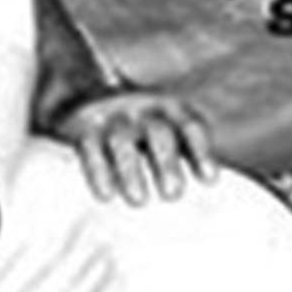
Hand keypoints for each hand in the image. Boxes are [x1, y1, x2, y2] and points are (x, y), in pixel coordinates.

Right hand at [48, 88, 217, 204]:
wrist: (80, 90)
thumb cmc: (137, 124)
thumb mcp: (163, 127)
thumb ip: (185, 150)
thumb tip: (211, 184)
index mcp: (169, 109)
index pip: (190, 125)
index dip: (201, 151)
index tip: (210, 181)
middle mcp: (143, 110)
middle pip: (159, 133)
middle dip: (167, 163)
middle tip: (173, 194)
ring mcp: (112, 118)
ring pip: (122, 143)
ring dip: (131, 173)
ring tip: (140, 201)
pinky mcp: (82, 127)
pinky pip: (90, 149)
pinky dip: (98, 172)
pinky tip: (106, 196)